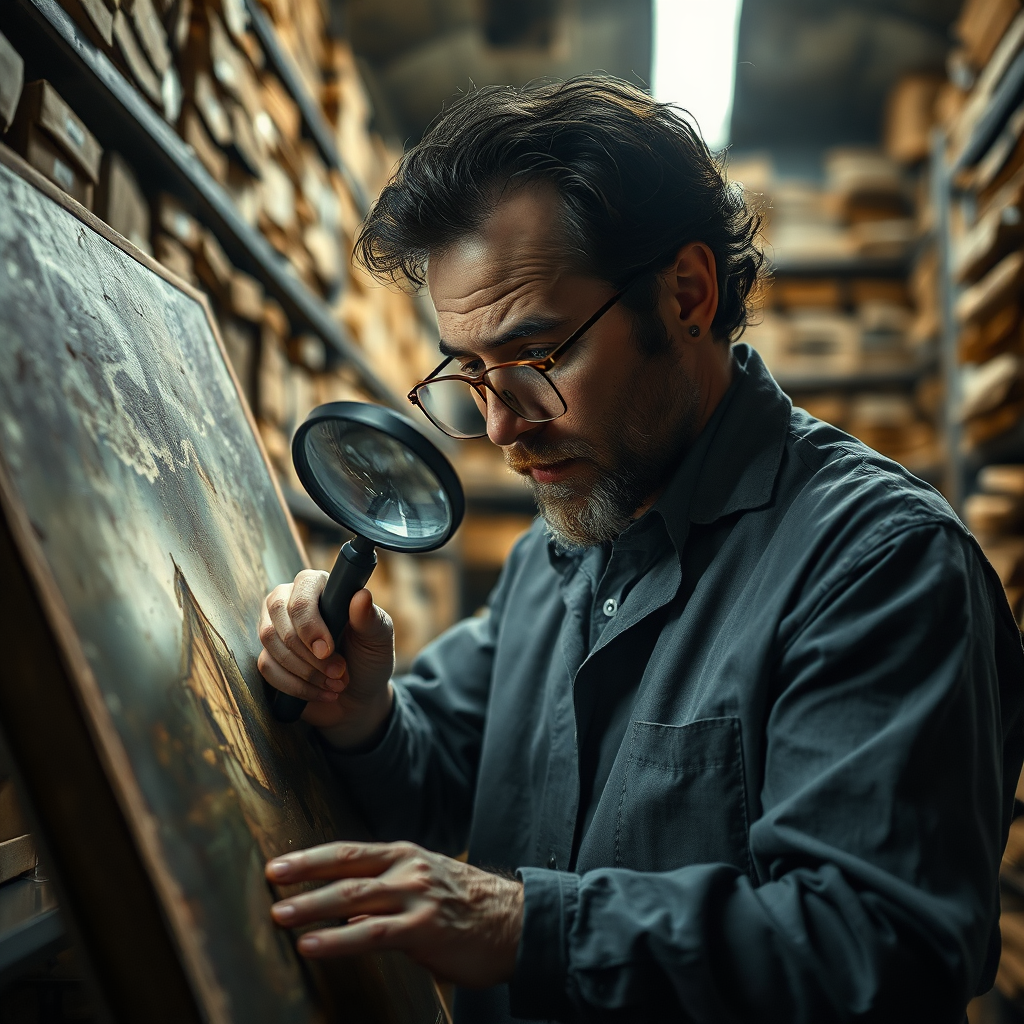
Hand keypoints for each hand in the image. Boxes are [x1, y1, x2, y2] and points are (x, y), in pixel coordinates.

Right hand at [257, 570, 394, 741]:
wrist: (358, 695)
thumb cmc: (369, 657)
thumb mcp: (378, 638)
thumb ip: (370, 618)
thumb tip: (361, 596)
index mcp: (320, 586)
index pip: (301, 595)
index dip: (310, 624)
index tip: (328, 650)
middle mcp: (291, 599)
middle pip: (278, 613)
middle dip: (308, 652)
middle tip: (338, 672)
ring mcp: (275, 626)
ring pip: (270, 640)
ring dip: (305, 670)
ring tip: (336, 683)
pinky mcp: (268, 654)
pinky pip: (267, 667)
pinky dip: (297, 686)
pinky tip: (322, 692)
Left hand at [266, 841, 523, 987]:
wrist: (518, 923)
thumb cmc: (470, 908)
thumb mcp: (427, 886)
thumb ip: (387, 896)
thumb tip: (347, 912)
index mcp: (406, 855)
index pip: (350, 851)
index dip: (312, 857)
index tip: (280, 863)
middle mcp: (408, 868)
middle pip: (346, 866)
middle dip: (303, 874)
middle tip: (270, 879)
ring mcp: (416, 896)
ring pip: (353, 896)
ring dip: (311, 905)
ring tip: (279, 914)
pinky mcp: (423, 929)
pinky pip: (372, 932)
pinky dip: (337, 938)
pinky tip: (312, 943)